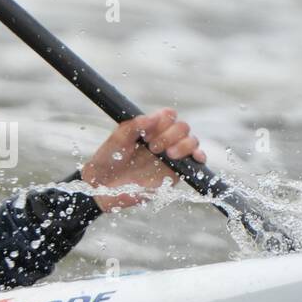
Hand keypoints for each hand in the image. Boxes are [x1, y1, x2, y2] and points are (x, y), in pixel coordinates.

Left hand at [79, 108, 205, 211]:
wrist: (102, 186)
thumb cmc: (108, 160)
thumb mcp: (118, 139)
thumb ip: (135, 125)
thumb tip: (154, 116)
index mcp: (150, 128)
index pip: (168, 115)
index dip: (163, 121)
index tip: (147, 134)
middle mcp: (163, 140)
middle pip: (182, 127)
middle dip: (171, 135)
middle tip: (153, 148)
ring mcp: (170, 156)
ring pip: (191, 141)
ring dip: (184, 144)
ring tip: (167, 154)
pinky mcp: (174, 173)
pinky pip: (195, 163)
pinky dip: (199, 157)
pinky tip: (196, 157)